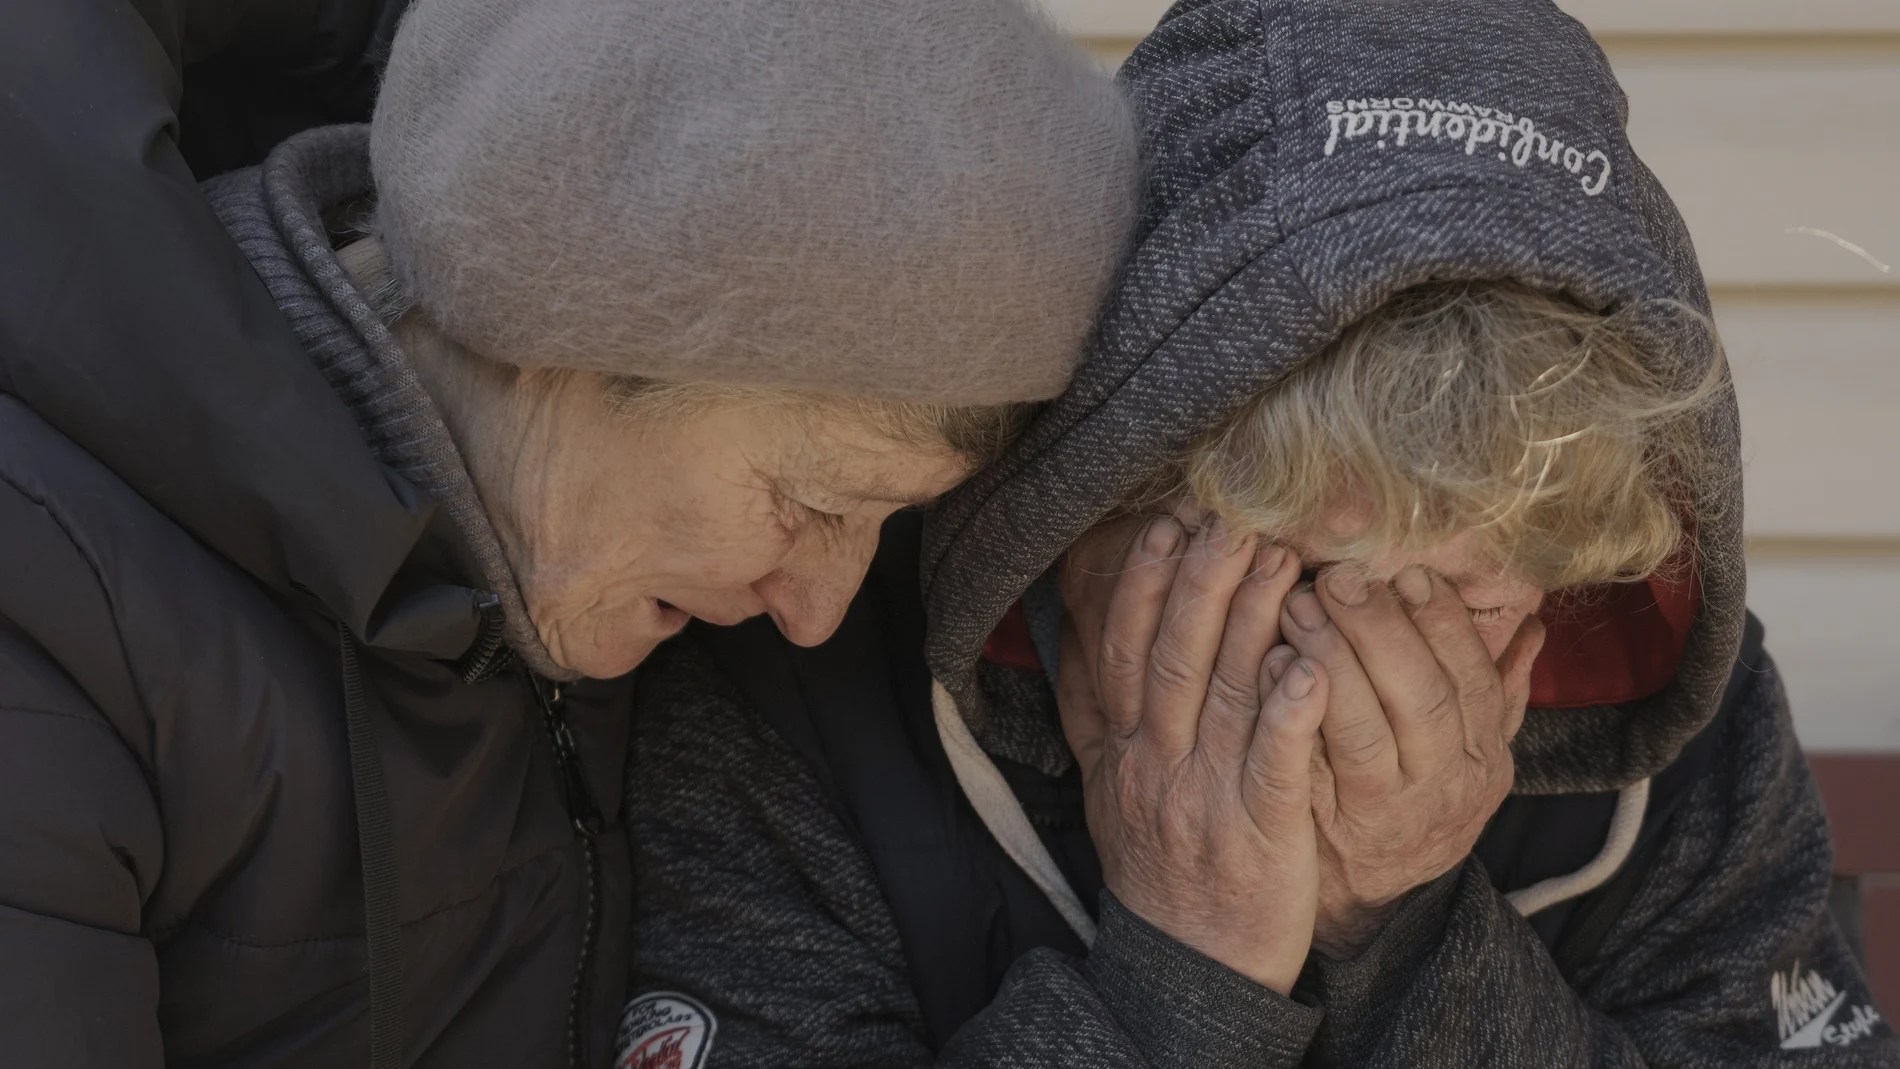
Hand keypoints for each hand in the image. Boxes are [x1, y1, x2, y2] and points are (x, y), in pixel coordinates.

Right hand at [1058, 513, 1320, 992]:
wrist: (1189, 966)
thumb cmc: (1162, 862)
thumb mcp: (1109, 785)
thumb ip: (1096, 709)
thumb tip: (1076, 632)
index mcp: (1124, 750)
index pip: (1125, 651)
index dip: (1143, 584)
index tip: (1166, 523)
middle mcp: (1157, 766)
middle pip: (1172, 658)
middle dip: (1200, 583)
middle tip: (1230, 518)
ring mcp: (1206, 799)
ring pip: (1223, 697)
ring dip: (1251, 624)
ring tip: (1282, 561)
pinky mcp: (1260, 835)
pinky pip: (1273, 767)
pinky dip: (1289, 714)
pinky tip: (1310, 665)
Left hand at [1275, 565, 1544, 957]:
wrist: (1368, 897)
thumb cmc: (1414, 799)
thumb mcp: (1467, 753)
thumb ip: (1496, 691)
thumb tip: (1531, 622)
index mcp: (1482, 756)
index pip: (1475, 680)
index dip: (1444, 625)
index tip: (1410, 574)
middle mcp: (1444, 785)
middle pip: (1423, 700)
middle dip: (1381, 631)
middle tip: (1340, 577)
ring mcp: (1386, 810)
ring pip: (1365, 732)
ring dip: (1331, 660)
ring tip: (1298, 604)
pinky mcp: (1329, 827)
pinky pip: (1313, 764)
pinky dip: (1291, 709)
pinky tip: (1267, 662)